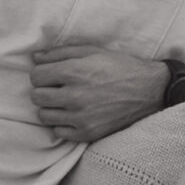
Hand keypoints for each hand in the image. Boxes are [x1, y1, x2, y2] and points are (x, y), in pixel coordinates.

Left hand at [30, 45, 167, 141]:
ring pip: (44, 116)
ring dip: (51, 108)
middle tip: (57, 88)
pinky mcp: (88, 133)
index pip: (36, 76)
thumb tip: (35, 58)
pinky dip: (62, 124)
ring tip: (66, 102)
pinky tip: (74, 115)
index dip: (42, 74)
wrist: (150, 90)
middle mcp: (75, 96)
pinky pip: (58, 132)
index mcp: (74, 72)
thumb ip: (60, 53)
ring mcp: (81, 117)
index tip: (52, 75)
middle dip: (44, 90)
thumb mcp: (92, 51)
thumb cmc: (120, 67)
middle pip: (37, 97)